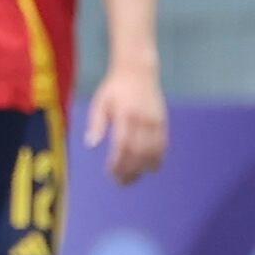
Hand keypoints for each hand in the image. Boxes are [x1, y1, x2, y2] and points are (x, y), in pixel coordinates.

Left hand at [84, 65, 167, 185]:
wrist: (138, 71)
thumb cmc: (114, 88)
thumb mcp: (100, 102)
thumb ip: (96, 123)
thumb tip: (91, 144)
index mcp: (125, 115)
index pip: (122, 145)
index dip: (118, 162)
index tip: (110, 173)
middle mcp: (143, 119)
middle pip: (138, 152)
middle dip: (130, 170)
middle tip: (120, 183)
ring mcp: (155, 121)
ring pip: (153, 151)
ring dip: (143, 168)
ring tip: (133, 179)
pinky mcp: (163, 122)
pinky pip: (163, 145)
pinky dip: (158, 158)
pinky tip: (151, 169)